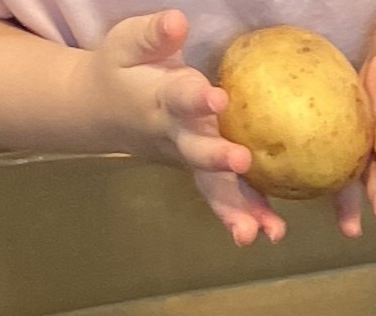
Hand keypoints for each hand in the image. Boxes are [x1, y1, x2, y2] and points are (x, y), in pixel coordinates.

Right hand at [79, 10, 286, 244]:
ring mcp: (188, 160)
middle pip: (196, 152)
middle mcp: (175, 136)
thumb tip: (178, 21)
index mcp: (160, 100)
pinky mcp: (201, 173)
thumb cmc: (122, 70)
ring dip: (233, 211)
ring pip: (211, 188)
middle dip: (218, 159)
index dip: (196, 99)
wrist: (102, 111)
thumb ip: (154, 34)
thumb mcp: (128, 43)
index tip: (216, 97)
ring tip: (252, 233)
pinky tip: (273, 232)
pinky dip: (247, 215)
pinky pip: (224, 197)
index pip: (179, 98)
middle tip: (241, 161)